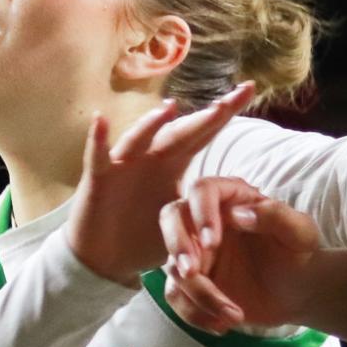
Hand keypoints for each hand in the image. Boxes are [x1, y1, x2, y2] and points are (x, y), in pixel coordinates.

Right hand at [66, 84, 255, 284]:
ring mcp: (124, 164)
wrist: (105, 258)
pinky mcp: (99, 179)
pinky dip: (98, 140)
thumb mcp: (182, 223)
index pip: (204, 134)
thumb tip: (244, 213)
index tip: (248, 88)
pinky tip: (101, 121)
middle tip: (229, 99)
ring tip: (170, 108)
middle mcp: (151, 157)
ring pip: (139, 138)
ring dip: (152, 124)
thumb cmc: (144, 235)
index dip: (224, 112)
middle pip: (180, 132)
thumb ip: (204, 213)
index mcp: (174, 164)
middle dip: (204, 116)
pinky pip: (97, 158)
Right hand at [160, 178, 319, 330]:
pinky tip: (222, 325)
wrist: (298, 292)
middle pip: (171, 217)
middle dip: (177, 245)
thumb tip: (239, 214)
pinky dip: (194, 313)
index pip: (202, 190)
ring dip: (197, 293)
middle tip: (192, 272)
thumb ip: (276, 216)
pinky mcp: (192, 282)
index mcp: (232, 199)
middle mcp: (206, 220)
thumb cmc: (299, 255)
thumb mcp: (301, 233)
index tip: (212, 242)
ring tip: (232, 314)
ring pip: (174, 265)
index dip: (201, 213)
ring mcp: (195, 252)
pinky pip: (176, 295)